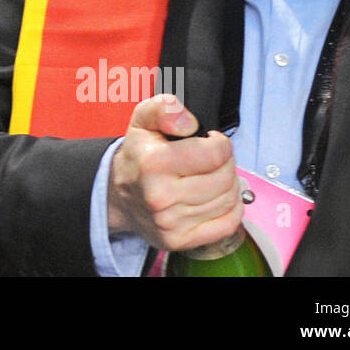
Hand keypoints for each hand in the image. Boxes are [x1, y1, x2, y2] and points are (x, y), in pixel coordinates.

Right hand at [106, 94, 241, 251]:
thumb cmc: (137, 157)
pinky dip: (231, 209)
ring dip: (228, 184)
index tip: (209, 141)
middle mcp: (160, 195)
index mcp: (153, 162)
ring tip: (210, 176)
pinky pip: (228, 224)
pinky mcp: (179, 240)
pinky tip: (216, 197)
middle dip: (226, 163)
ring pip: (229, 200)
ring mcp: (170, 222)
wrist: (118, 195)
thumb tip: (189, 122)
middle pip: (225, 177)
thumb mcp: (143, 120)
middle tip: (211, 158)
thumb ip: (165, 109)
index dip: (219, 142)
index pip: (215, 153)